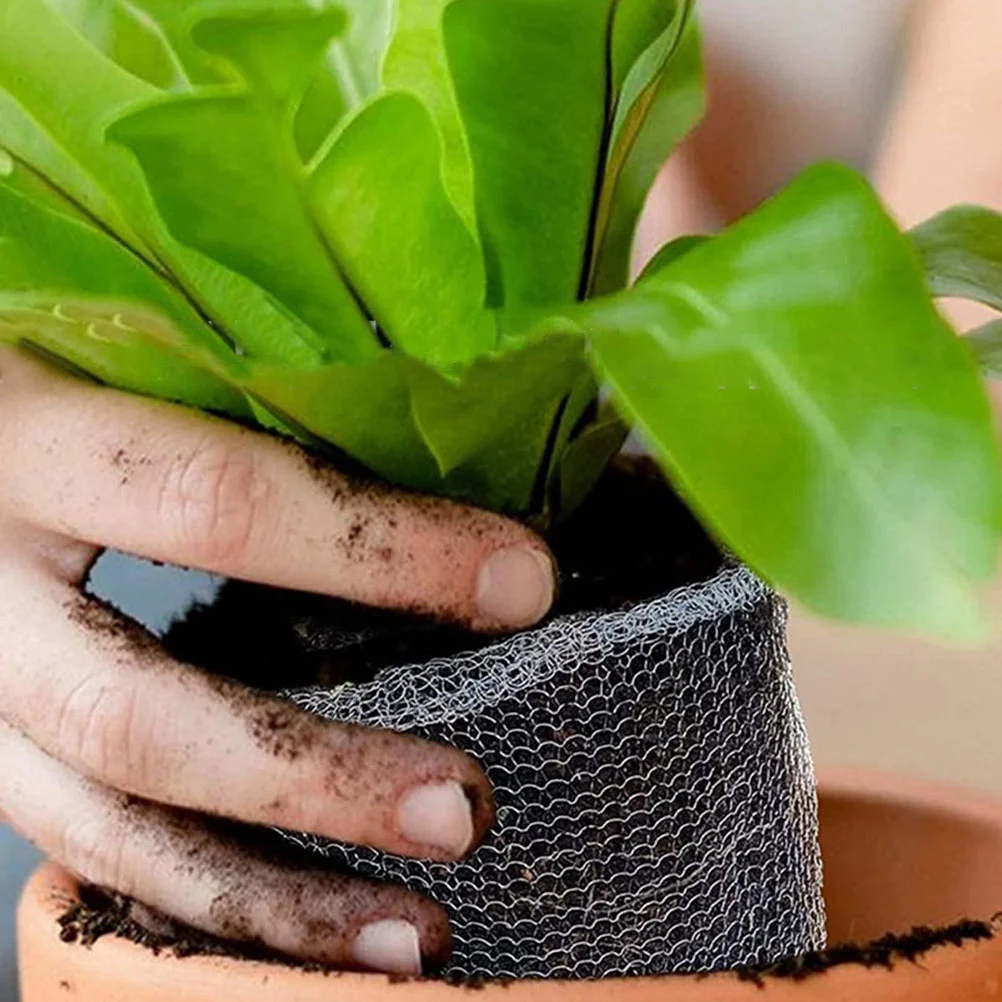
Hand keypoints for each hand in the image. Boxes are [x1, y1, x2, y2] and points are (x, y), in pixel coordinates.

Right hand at [0, 346, 555, 974]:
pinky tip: (312, 932)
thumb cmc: (55, 364)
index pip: (216, 505)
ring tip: (417, 931)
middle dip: (317, 778)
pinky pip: (88, 849)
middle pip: (141, 718)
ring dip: (273, 894)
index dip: (380, 552)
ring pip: (107, 824)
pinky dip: (210, 902)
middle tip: (464, 807)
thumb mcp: (124, 352)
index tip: (522, 582)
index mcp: (30, 441)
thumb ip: (248, 390)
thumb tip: (449, 435)